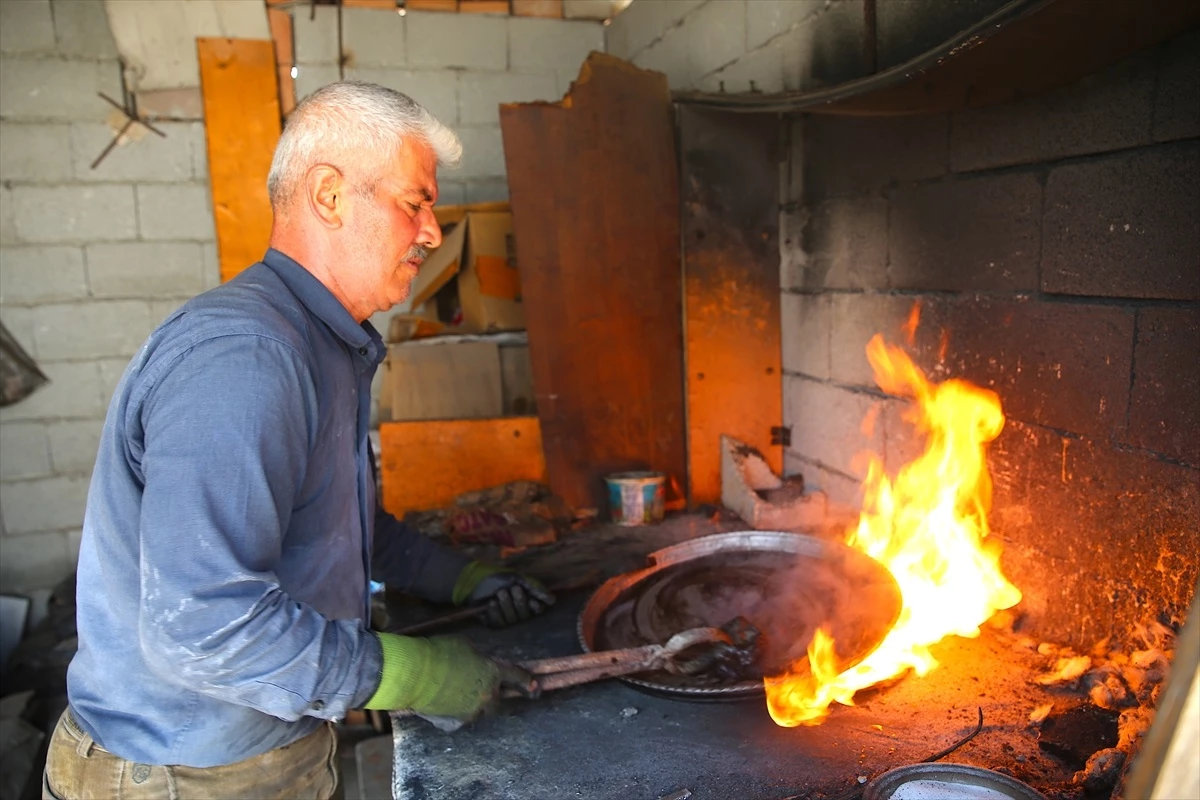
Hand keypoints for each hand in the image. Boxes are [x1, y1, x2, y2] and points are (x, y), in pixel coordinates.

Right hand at [364, 633, 538, 722]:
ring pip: (478, 711)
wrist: (415, 673)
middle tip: (481, 689)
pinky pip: (459, 718)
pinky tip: (441, 702)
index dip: (527, 681)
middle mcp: (487, 694)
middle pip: (497, 701)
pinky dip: (454, 711)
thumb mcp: (465, 645)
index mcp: (493, 672)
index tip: (534, 686)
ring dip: (473, 704)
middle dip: (492, 695)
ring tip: (456, 694)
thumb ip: (478, 656)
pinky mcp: (455, 722)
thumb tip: (479, 662)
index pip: (516, 676)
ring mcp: (471, 711)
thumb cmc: (439, 651)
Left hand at [452, 561, 555, 626]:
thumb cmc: (498, 577)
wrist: (475, 580)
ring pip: (512, 620)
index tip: (532, 601)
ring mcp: (506, 619)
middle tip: (512, 589)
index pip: (537, 611)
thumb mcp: (518, 578)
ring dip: (506, 605)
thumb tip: (552, 600)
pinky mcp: (493, 623)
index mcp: (527, 602)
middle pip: (525, 615)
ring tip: (499, 593)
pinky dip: (495, 612)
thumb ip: (535, 588)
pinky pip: (498, 623)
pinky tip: (491, 603)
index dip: (535, 607)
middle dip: (519, 602)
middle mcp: (518, 613)